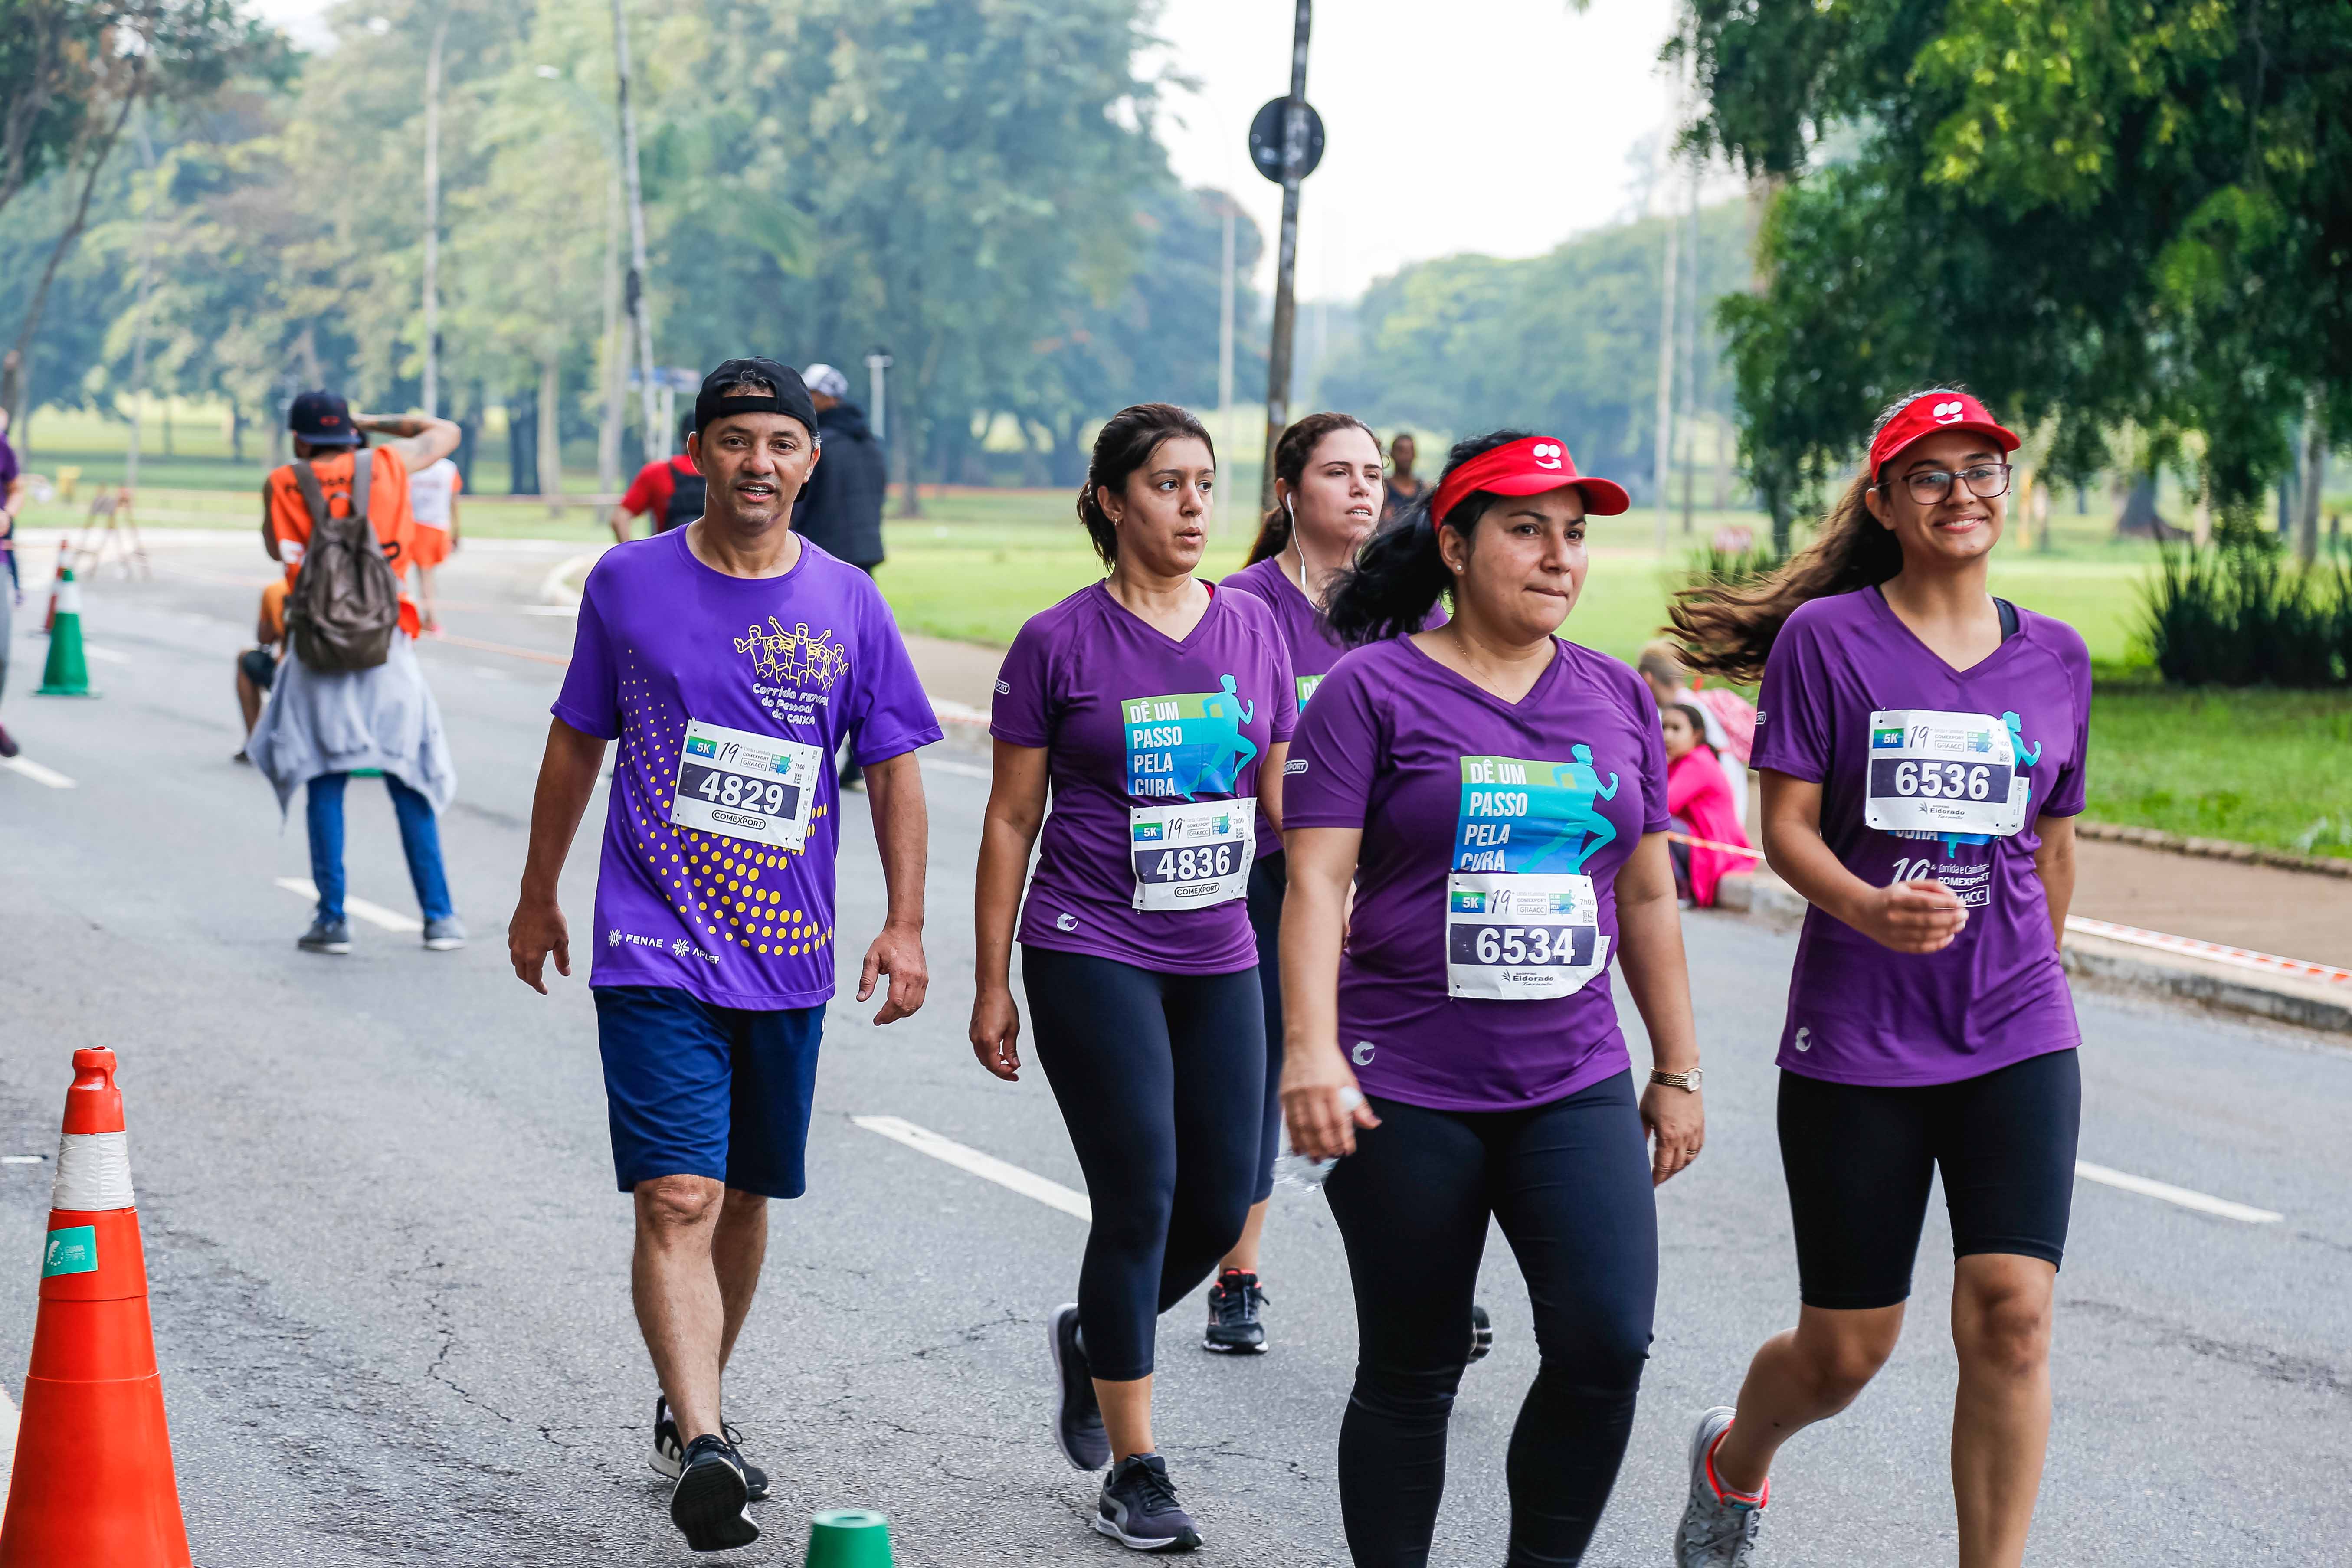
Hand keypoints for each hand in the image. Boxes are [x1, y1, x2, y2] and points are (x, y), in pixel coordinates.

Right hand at [507, 894, 569, 993]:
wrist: (536, 898)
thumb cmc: (552, 919)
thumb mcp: (562, 941)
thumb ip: (562, 959)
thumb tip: (565, 973)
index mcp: (532, 957)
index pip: (534, 979)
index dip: (539, 987)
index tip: (545, 991)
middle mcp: (519, 952)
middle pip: (522, 974)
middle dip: (531, 980)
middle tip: (540, 982)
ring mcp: (513, 942)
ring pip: (516, 962)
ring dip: (524, 968)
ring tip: (534, 968)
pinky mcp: (511, 933)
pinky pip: (514, 950)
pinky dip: (521, 956)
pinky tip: (529, 951)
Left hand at [858, 920, 926, 1023]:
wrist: (906, 930)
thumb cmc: (886, 942)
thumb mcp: (871, 958)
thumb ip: (867, 979)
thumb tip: (861, 999)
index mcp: (901, 972)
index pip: (895, 1001)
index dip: (886, 1014)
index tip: (876, 1019)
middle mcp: (915, 977)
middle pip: (905, 1007)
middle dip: (891, 1017)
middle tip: (879, 1020)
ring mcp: (922, 978)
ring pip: (914, 1006)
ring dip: (901, 1014)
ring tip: (887, 1015)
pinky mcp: (925, 978)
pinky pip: (919, 999)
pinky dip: (909, 1008)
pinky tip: (898, 1008)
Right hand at [969, 985, 1021, 1080]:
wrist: (990, 989)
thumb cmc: (1004, 1006)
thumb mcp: (1012, 1029)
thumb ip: (1011, 1049)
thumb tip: (1014, 1065)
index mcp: (988, 1041)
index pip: (995, 1066)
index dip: (1006, 1073)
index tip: (1016, 1073)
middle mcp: (977, 1040)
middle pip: (988, 1064)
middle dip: (1001, 1071)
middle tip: (1014, 1072)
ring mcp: (973, 1036)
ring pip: (982, 1058)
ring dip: (994, 1063)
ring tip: (1008, 1063)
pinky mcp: (973, 1031)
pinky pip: (979, 1050)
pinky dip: (989, 1055)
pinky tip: (999, 1052)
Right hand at [1280, 1043, 1380, 1160]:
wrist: (1306, 1043)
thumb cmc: (1330, 1062)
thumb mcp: (1349, 1080)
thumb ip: (1359, 1105)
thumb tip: (1372, 1124)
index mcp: (1331, 1088)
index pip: (1338, 1119)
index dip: (1343, 1138)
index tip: (1347, 1150)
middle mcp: (1312, 1092)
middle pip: (1319, 1127)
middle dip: (1326, 1146)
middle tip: (1331, 1158)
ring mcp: (1295, 1095)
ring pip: (1302, 1127)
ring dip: (1309, 1146)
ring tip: (1316, 1159)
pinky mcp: (1284, 1096)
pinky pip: (1288, 1122)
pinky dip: (1294, 1138)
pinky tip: (1299, 1149)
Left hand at [1641, 1082, 1704, 1185]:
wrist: (1678, 1073)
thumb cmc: (1656, 1091)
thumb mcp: (1643, 1113)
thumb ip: (1641, 1134)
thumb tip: (1635, 1151)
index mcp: (1668, 1136)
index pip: (1663, 1166)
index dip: (1656, 1178)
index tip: (1650, 1185)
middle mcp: (1684, 1137)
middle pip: (1676, 1166)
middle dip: (1666, 1175)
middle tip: (1657, 1179)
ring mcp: (1695, 1131)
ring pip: (1689, 1159)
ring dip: (1678, 1167)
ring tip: (1668, 1171)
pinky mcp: (1701, 1125)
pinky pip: (1698, 1148)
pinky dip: (1690, 1156)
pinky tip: (1683, 1158)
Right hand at [1850, 878, 1967, 953]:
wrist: (1863, 911)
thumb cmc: (1890, 896)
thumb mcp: (1907, 884)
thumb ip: (1930, 886)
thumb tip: (1952, 895)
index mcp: (1896, 899)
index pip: (1925, 902)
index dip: (1946, 903)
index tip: (1961, 902)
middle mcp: (1895, 917)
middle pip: (1929, 921)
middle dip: (1951, 918)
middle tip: (1965, 914)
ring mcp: (1895, 933)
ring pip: (1927, 935)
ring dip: (1948, 930)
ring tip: (1960, 924)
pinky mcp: (1897, 945)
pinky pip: (1921, 948)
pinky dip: (1938, 944)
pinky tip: (1949, 937)